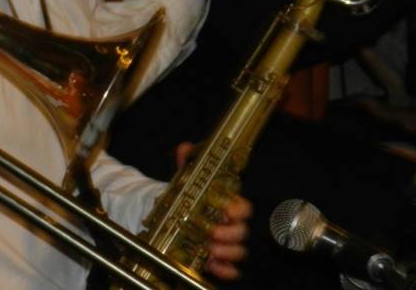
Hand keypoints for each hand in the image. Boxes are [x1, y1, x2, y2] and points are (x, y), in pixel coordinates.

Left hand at [173, 143, 250, 279]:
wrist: (176, 214)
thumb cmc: (188, 196)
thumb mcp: (186, 177)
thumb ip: (188, 161)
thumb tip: (186, 148)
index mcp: (228, 205)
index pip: (243, 208)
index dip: (239, 210)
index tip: (227, 210)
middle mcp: (230, 225)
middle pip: (242, 232)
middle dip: (231, 233)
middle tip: (213, 233)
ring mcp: (225, 244)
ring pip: (239, 251)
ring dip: (228, 253)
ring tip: (211, 251)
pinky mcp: (217, 259)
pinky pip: (230, 269)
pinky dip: (225, 270)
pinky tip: (214, 267)